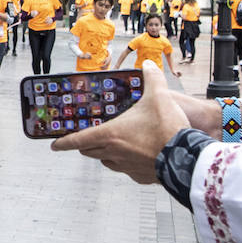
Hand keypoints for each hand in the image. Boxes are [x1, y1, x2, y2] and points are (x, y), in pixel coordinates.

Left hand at [51, 62, 187, 183]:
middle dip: (84, 145)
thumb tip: (149, 66)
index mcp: (111, 134)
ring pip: (106, 161)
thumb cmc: (168, 129)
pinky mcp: (140, 177)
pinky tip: (135, 157)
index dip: (63, 142)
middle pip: (89, 151)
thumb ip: (152, 78)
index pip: (78, 140)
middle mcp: (114, 152)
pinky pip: (126, 170)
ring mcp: (126, 167)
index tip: (54, 145)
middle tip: (85, 139)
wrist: (187, 157)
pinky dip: (125, 163)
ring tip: (111, 145)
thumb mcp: (159, 96)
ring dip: (104, 154)